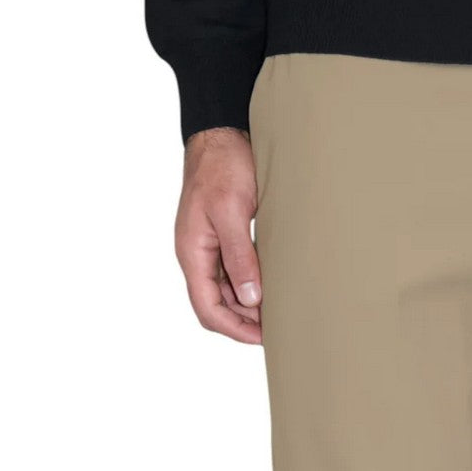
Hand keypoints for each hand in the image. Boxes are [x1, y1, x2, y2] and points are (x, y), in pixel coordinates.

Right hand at [174, 128, 261, 344]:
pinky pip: (234, 274)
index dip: (234, 329)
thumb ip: (240, 256)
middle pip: (216, 306)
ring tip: (279, 313)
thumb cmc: (223, 165)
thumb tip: (250, 298)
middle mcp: (197, 255)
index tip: (263, 337)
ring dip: (249, 307)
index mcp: (192, 252)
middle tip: (279, 329)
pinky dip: (251, 287)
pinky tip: (272, 290)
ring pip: (226, 293)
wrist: (221, 132)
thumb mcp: (231, 210)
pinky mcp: (222, 240)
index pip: (207, 308)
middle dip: (244, 322)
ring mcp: (209, 248)